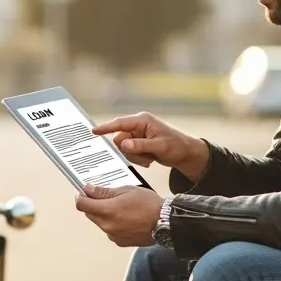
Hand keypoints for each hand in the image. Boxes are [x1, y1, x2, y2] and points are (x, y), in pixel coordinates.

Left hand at [75, 185, 164, 246]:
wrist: (165, 222)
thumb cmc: (149, 205)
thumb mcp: (126, 190)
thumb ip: (104, 192)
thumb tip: (89, 190)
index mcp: (107, 210)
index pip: (82, 205)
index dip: (81, 197)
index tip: (84, 192)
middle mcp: (107, 225)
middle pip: (90, 214)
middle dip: (94, 205)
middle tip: (107, 197)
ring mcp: (113, 235)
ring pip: (100, 223)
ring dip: (104, 215)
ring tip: (121, 208)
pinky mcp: (119, 241)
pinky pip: (110, 231)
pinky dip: (113, 224)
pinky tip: (126, 219)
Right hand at [92, 112, 208, 180]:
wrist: (186, 154)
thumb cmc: (177, 146)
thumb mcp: (160, 146)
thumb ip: (140, 145)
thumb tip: (123, 145)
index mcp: (142, 121)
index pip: (120, 123)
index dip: (106, 127)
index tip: (94, 131)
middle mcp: (138, 126)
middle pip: (120, 140)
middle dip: (130, 152)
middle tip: (145, 157)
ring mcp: (137, 135)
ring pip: (124, 149)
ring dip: (135, 157)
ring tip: (150, 158)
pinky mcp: (138, 144)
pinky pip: (129, 153)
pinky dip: (138, 159)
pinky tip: (150, 159)